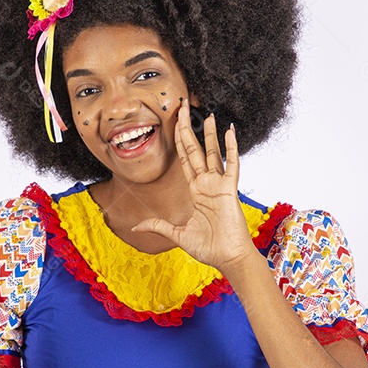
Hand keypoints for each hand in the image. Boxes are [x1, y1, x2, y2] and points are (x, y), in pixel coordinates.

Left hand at [132, 101, 255, 271]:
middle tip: (183, 108)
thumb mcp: (177, 234)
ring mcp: (219, 186)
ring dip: (210, 134)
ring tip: (208, 114)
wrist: (227, 259)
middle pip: (195, 150)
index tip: (176, 123)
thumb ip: (158, 226)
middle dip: (188, 129)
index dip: (180, 141)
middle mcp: (207, 184)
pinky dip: (231, 148)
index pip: (185, 159)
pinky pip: (231, 165)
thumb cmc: (208, 248)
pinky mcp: (229, 190)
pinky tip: (229, 131)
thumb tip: (135, 228)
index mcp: (195, 191)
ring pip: (213, 153)